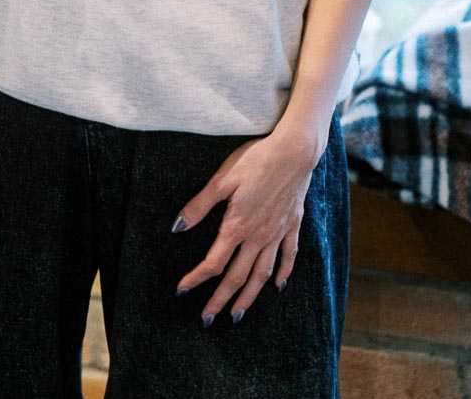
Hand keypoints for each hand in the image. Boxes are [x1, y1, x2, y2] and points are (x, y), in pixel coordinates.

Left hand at [172, 128, 320, 324]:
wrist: (293, 152)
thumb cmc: (255, 160)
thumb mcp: (221, 179)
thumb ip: (199, 206)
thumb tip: (177, 227)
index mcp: (237, 226)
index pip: (213, 262)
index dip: (196, 278)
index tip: (181, 290)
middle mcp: (258, 236)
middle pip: (237, 276)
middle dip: (220, 300)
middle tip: (207, 319)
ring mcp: (278, 233)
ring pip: (262, 274)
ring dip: (249, 296)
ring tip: (238, 314)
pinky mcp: (293, 225)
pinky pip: (288, 256)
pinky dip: (283, 274)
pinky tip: (278, 286)